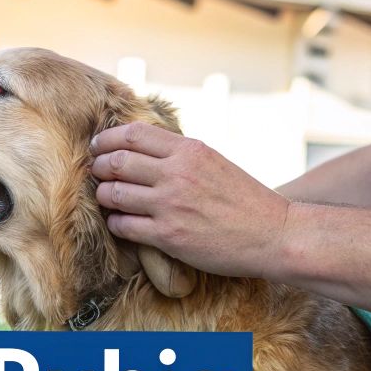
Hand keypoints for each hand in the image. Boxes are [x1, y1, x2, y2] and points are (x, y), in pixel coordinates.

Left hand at [90, 122, 292, 279]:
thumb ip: (181, 155)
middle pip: (117, 162)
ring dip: (104, 196)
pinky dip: (116, 223)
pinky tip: (121, 223)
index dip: (108, 139)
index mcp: (190, 150)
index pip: (133, 134)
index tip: (99, 146)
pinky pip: (124, 226)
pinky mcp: (168, 236)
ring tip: (106, 198)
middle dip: (100, 167)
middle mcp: (177, 173)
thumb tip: (146, 151)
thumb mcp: (215, 162)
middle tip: (97, 173)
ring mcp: (171, 205)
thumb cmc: (247, 200)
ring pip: (114, 194)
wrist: (273, 234)